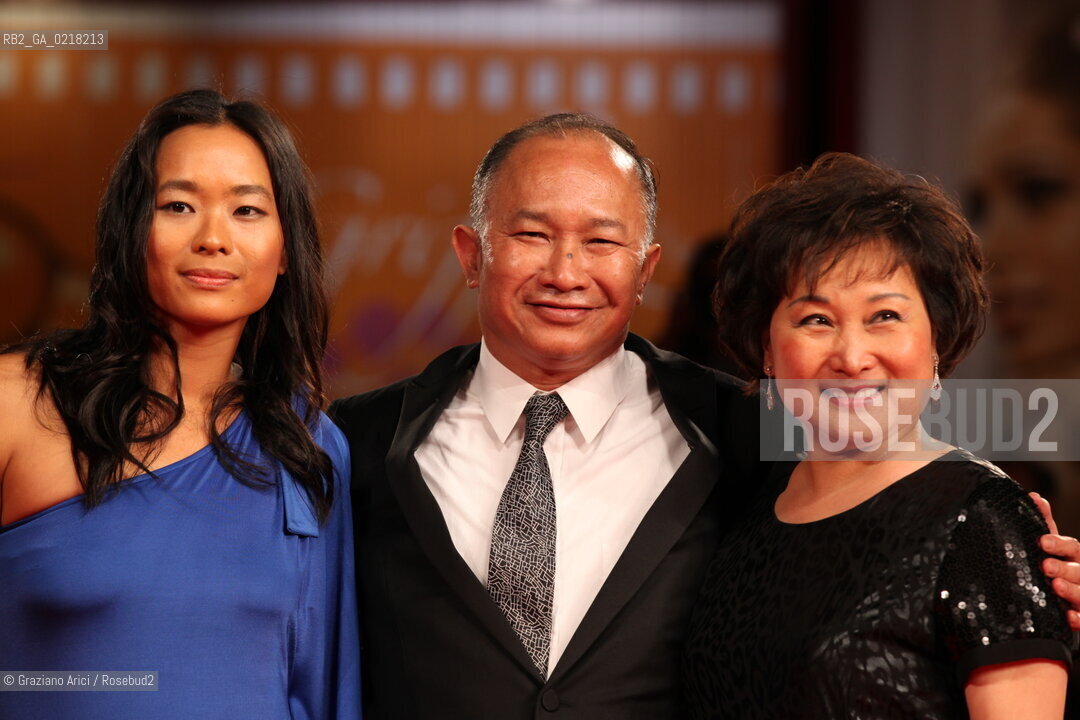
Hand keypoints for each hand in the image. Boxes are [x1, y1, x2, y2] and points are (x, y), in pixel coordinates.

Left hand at [1031, 492, 1079, 630]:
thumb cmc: (1057, 566)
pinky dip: (1078, 618)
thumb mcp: (1051, 546)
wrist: (1066, 600)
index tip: (1042, 541)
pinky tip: (1069, 616)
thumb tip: (1034, 497)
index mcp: (1075, 556)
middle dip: (1064, 568)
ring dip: (1071, 590)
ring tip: (1055, 586)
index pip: (1072, 547)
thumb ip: (1045, 523)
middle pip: (1079, 570)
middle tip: (1046, 566)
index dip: (1059, 544)